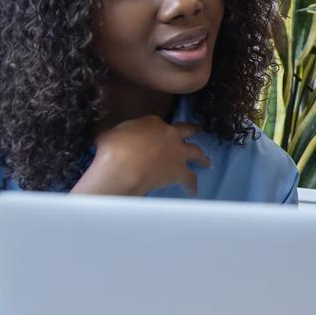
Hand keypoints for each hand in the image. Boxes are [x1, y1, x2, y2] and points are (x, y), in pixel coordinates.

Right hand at [76, 118, 210, 195]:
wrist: (124, 166)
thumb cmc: (112, 148)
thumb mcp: (109, 133)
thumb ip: (116, 134)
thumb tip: (110, 136)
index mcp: (153, 123)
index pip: (159, 124)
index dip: (159, 130)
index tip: (158, 135)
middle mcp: (170, 135)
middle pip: (186, 131)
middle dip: (192, 131)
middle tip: (197, 132)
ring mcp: (177, 153)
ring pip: (196, 152)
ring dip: (202, 157)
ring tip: (206, 161)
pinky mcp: (180, 171)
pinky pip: (190, 179)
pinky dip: (192, 185)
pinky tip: (193, 191)